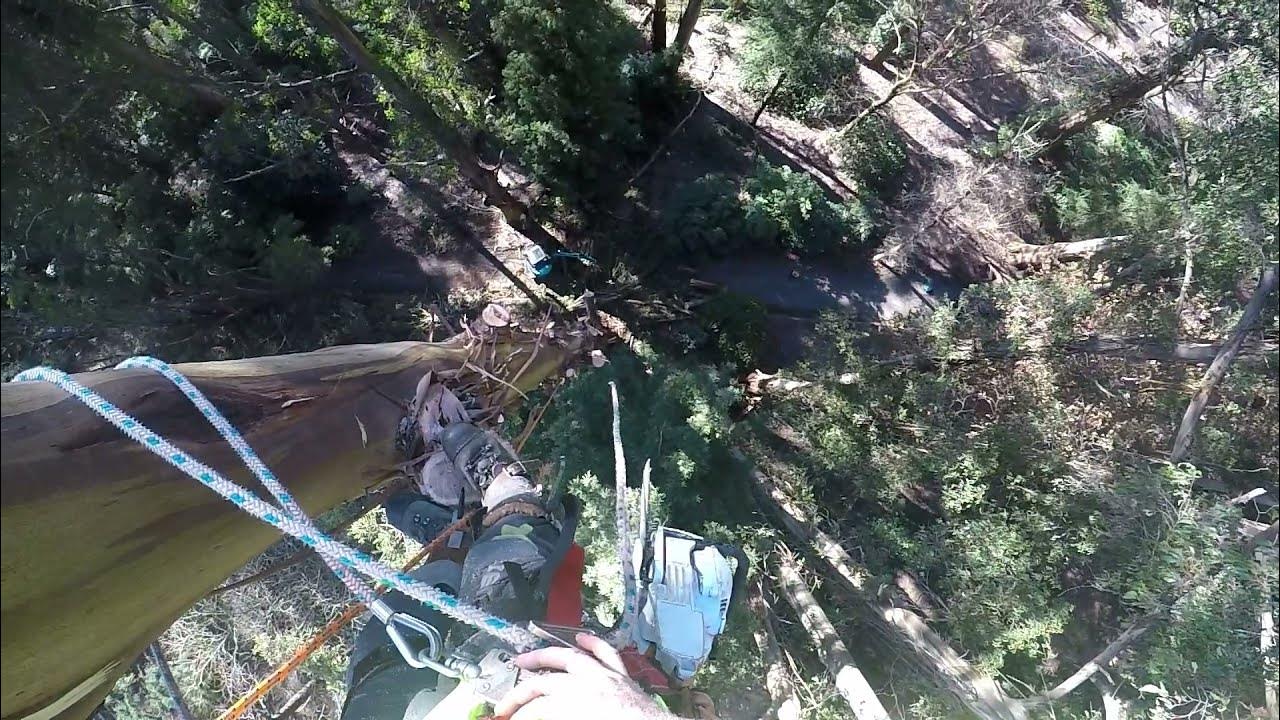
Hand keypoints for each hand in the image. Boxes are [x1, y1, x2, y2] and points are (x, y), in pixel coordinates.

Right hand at [493, 633, 673, 719]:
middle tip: (506, 704)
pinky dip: (592, 644)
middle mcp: (592, 685)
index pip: (539, 706)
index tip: (507, 719)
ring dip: (547, 657)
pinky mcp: (623, 679)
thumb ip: (557, 717)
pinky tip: (580, 637)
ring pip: (572, 659)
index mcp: (580, 703)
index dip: (520, 712)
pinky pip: (607, 654)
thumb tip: (535, 716)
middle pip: (548, 682)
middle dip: (523, 691)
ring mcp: (608, 678)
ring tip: (527, 659)